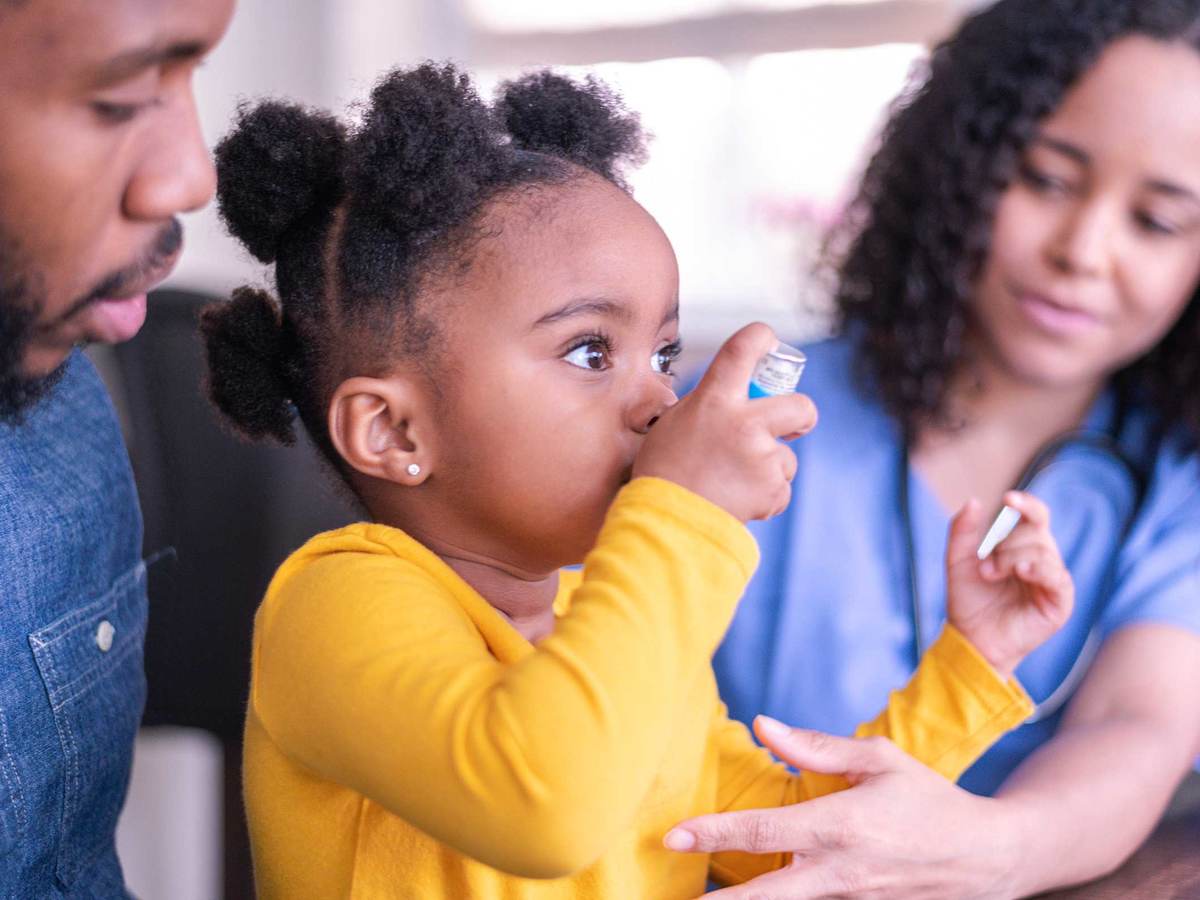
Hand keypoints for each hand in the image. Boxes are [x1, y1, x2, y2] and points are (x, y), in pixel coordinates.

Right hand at [633, 323, 816, 521]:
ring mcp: (761, 456)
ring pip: (786, 457)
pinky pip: (780, 488)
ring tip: (733, 482)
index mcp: (714, 399)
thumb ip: (707, 407)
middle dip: (803, 416)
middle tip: (795, 425)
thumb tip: (728, 401)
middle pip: (800, 405)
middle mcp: (743, 422)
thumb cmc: (663, 472)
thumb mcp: (674, 424)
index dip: (761, 337)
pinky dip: (765, 497)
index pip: (742, 348)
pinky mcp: (771, 488)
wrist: (666, 522)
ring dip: (769, 469)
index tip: (768, 341)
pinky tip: (738, 500)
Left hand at [665, 718, 1022, 898]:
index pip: (762, 832)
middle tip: (676, 898)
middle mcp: (841, 872)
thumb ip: (815, 747)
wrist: (988, 859)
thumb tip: (762, 725)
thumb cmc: (928, 799)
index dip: (712, 834)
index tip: (672, 837)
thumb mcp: (879, 759)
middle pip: (765, 895)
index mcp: (841, 825)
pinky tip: (754, 897)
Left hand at [946, 492, 1073, 677]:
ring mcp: (1052, 580)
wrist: (970, 637)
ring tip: (991, 575)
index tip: (1008, 499)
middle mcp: (1041, 559)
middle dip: (1006, 544)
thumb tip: (974, 501)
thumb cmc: (968, 599)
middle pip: (1036, 532)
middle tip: (985, 567)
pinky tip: (1023, 571)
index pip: (1035, 515)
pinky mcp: (1060, 603)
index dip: (1026, 504)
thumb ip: (962, 531)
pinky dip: (1039, 570)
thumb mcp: (958, 560)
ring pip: (1044, 551)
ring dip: (1012, 559)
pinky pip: (1057, 577)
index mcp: (1022, 545)